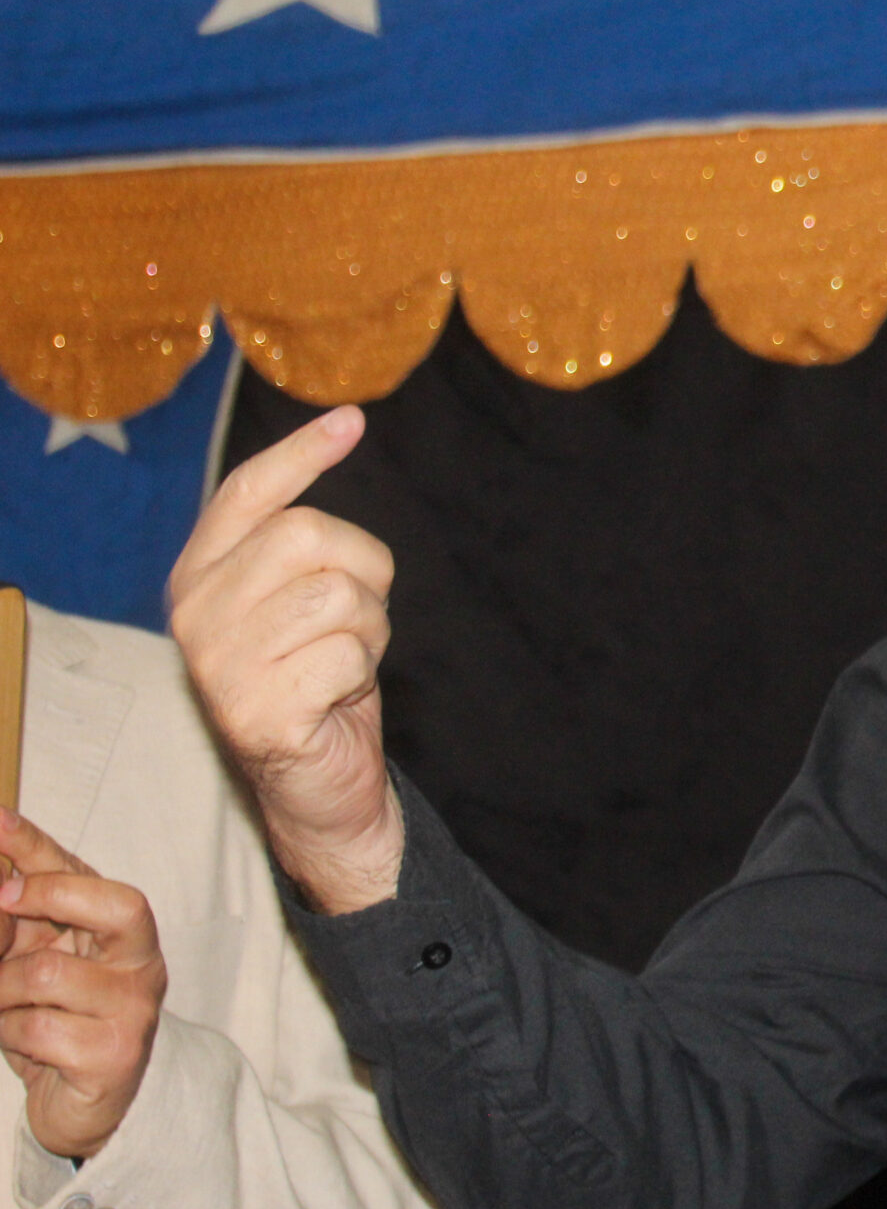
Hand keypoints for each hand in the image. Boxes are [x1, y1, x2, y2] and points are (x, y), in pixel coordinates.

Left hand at [0, 809, 168, 1158]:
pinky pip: (39, 1028)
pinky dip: (11, 1034)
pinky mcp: (114, 1055)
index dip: (39, 845)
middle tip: (5, 902)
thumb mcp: (35, 960)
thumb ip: (19, 918)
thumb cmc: (56, 1022)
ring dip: (2, 993)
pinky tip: (22, 1042)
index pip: (86, 874)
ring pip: (46, 975)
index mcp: (121, 934)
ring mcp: (133, 1010)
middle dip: (51, 895)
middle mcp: (140, 965)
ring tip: (4, 1008)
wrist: (84, 1105)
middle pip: (118, 907)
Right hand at [168, 405, 404, 914]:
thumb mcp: (303, 601)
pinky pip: (348, 655)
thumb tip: (339, 428)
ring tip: (344, 662)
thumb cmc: (319, 682)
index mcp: (199, 575)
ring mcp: (218, 665)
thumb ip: (300, 541)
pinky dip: (363, 674)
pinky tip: (337, 699)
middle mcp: (194, 613)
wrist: (319, 787)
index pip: (247, 493)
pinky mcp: (256, 713)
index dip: (302, 454)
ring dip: (369, 628)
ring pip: (338, 594)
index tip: (351, 421)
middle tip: (357, 619)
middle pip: (308, 535)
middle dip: (363, 570)